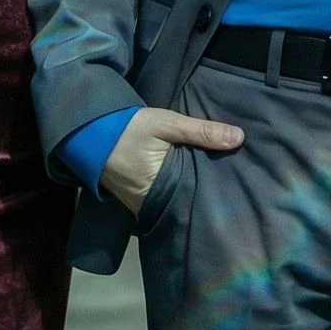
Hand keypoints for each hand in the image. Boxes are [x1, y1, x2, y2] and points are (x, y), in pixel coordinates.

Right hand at [99, 106, 243, 215]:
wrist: (89, 133)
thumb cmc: (129, 129)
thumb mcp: (166, 124)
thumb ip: (201, 131)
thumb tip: (240, 137)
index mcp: (162, 189)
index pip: (198, 198)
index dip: (219, 194)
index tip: (241, 186)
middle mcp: (152, 204)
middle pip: (188, 203)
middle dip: (209, 196)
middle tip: (237, 186)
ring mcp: (143, 205)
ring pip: (177, 203)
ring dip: (193, 194)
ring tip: (223, 186)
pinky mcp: (138, 200)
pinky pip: (164, 200)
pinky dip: (178, 192)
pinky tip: (196, 184)